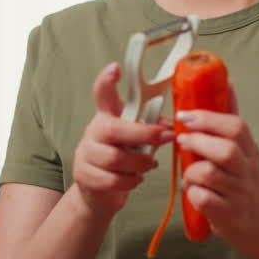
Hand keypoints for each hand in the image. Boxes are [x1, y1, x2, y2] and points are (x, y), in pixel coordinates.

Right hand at [72, 62, 174, 220]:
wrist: (98, 191)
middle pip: (113, 129)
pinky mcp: (84, 175)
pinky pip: (111, 180)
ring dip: (140, 162)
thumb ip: (151, 128)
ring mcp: (86, 153)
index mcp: (107, 116)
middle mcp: (94, 131)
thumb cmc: (122, 159)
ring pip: (115, 158)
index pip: (102, 94)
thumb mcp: (136, 139)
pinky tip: (136, 178)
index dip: (107, 81)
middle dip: (143, 134)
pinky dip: (130, 181)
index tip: (115, 68)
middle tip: (165, 136)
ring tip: (150, 164)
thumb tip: (173, 124)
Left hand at [174, 91, 258, 245]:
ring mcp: (239, 194)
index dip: (208, 119)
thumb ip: (231, 120)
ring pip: (210, 175)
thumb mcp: (245, 149)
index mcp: (249, 150)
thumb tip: (227, 84)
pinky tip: (194, 193)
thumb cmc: (246, 182)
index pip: (236, 127)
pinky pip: (204, 199)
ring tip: (190, 173)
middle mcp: (247, 171)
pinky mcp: (228, 215)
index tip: (185, 115)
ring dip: (192, 171)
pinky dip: (193, 194)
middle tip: (182, 140)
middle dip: (199, 142)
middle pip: (226, 150)